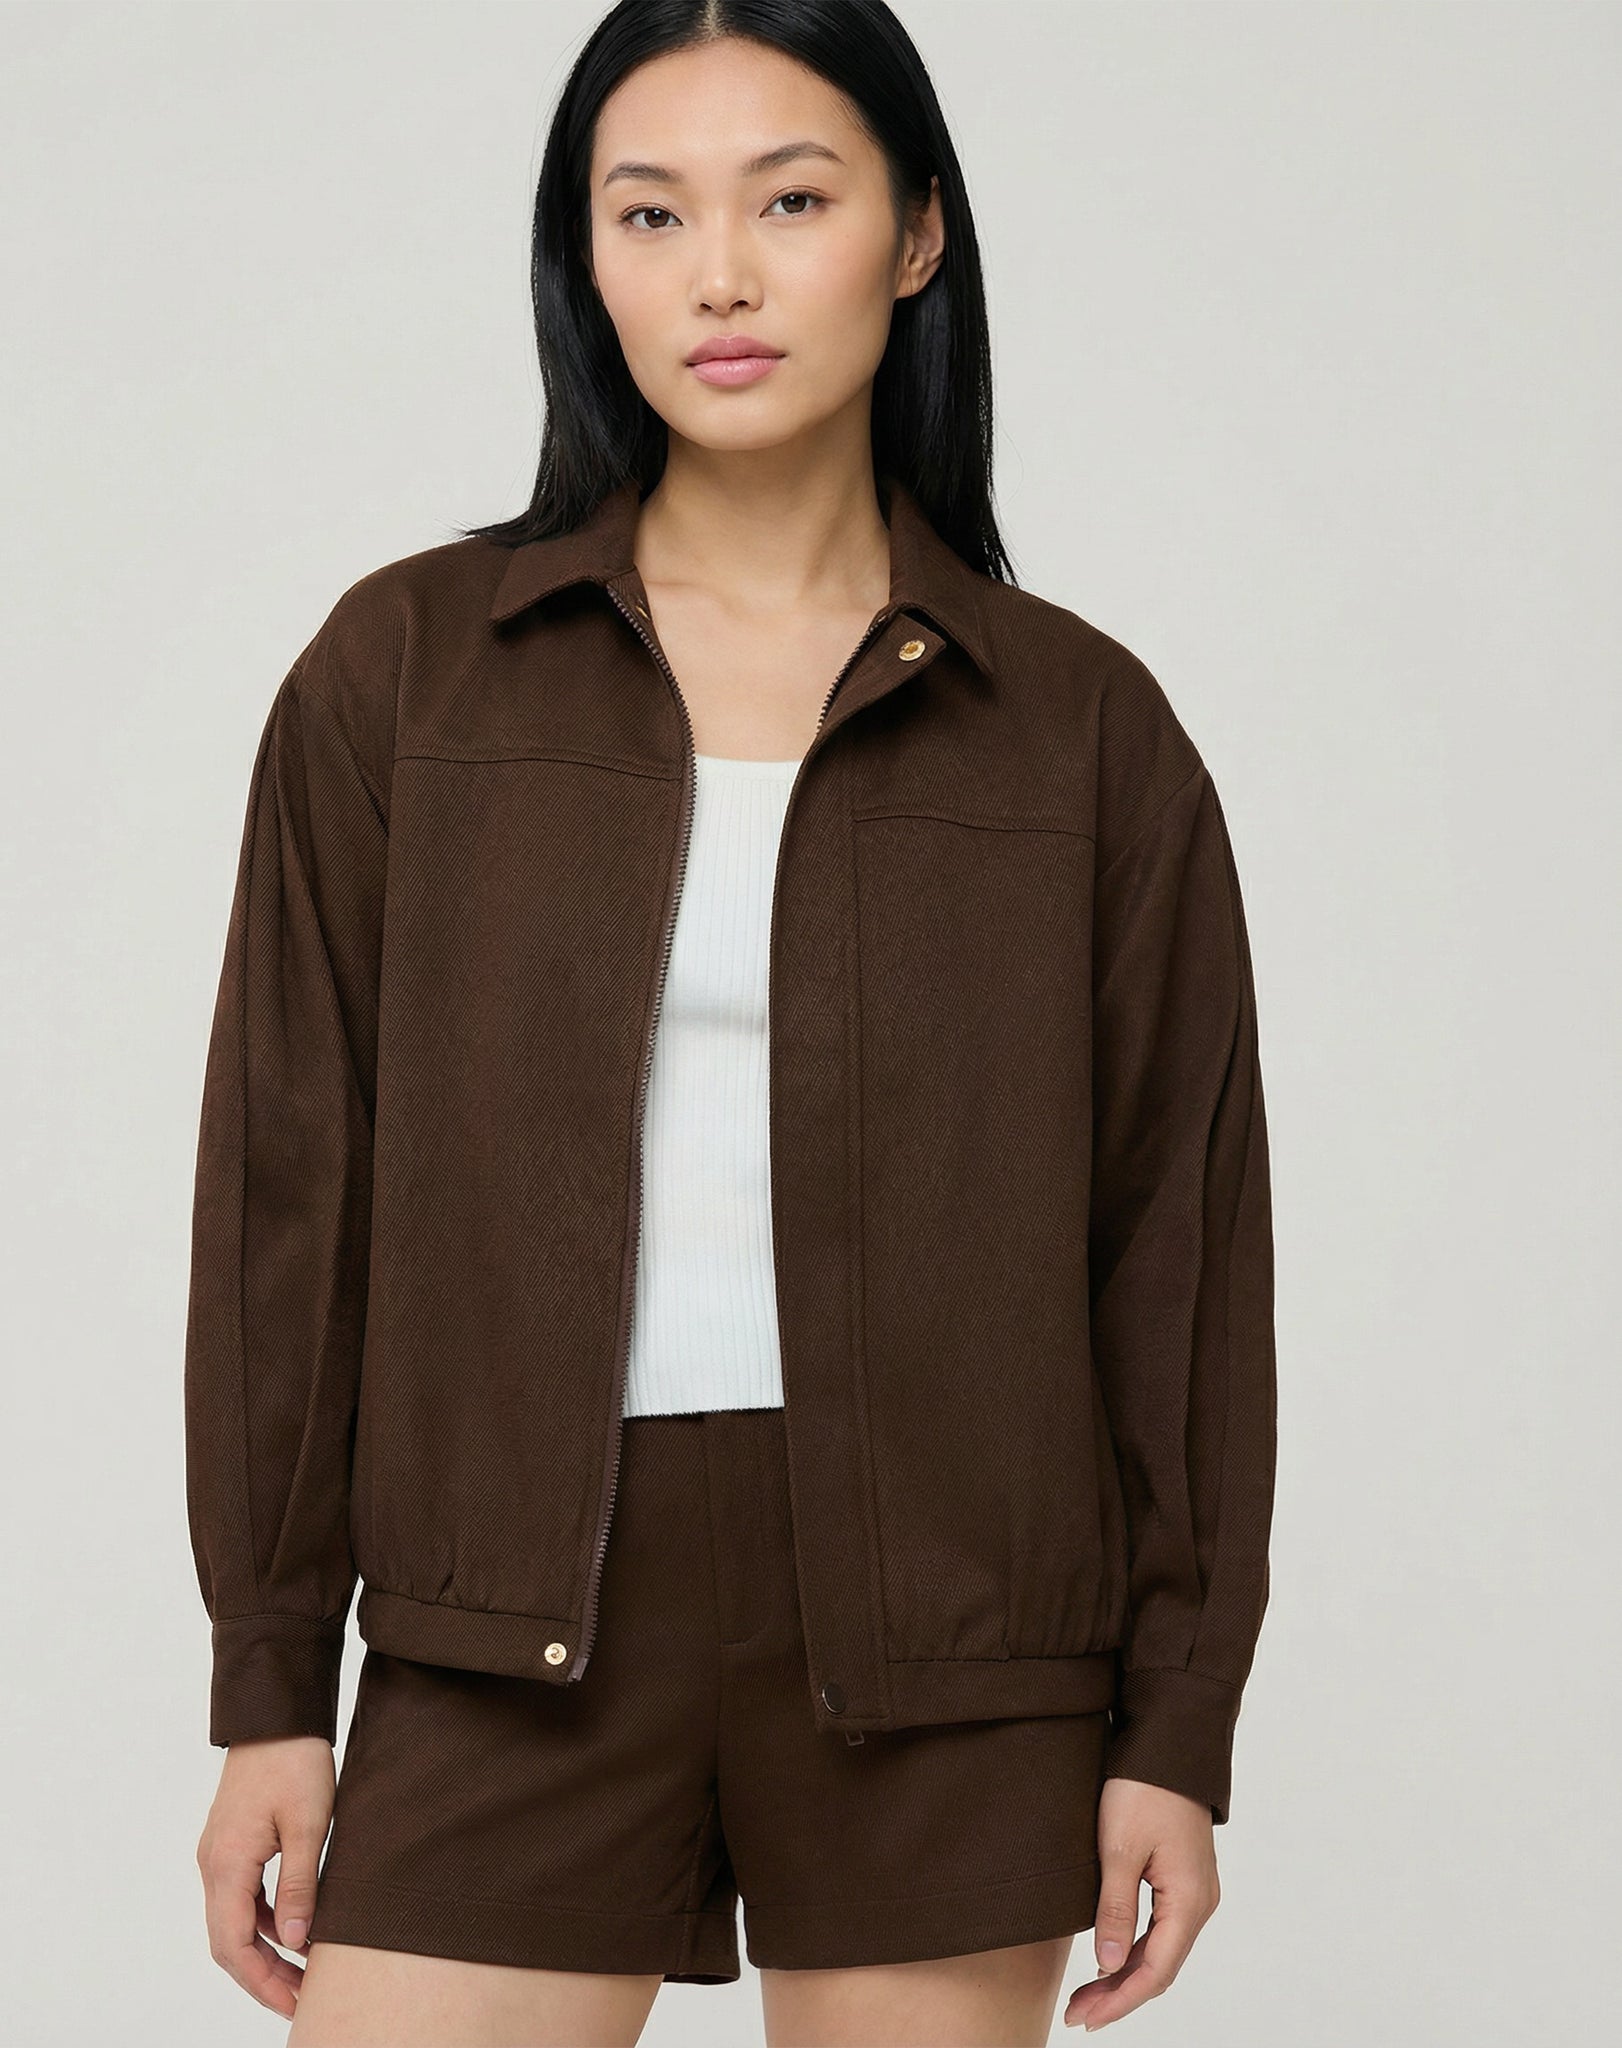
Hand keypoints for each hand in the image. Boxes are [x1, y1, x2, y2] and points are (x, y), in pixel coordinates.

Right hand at [195, 1734, 335, 2019]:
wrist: (277, 1715)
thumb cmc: (294, 1762)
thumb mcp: (307, 1825)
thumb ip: (299, 1886)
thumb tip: (298, 1942)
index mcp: (226, 1865)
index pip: (234, 1946)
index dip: (262, 1982)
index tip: (294, 2004)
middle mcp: (213, 1865)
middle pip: (230, 1941)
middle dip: (263, 1976)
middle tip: (302, 1998)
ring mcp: (220, 1855)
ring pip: (236, 1921)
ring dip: (267, 1950)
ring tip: (305, 1972)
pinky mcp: (233, 1844)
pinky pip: (244, 1897)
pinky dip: (267, 1920)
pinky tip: (298, 1929)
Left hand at [1064, 1777, 1219, 2031]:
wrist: (1168, 1741)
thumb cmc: (1143, 1789)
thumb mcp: (1120, 1849)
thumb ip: (1115, 1910)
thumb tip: (1108, 1964)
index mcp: (1189, 1902)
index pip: (1155, 1972)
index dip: (1119, 2000)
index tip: (1085, 2017)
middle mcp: (1199, 1903)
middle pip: (1159, 1967)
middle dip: (1118, 1994)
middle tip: (1077, 2013)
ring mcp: (1193, 1891)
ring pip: (1160, 1950)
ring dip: (1124, 1974)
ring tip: (1086, 1994)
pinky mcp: (1182, 1878)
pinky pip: (1161, 1928)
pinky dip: (1134, 1949)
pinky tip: (1110, 1956)